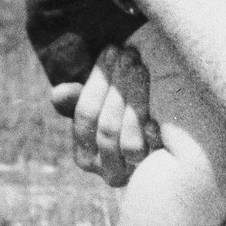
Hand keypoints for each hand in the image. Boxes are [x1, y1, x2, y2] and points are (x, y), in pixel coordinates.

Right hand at [48, 44, 157, 186]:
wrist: (168, 156)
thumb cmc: (125, 119)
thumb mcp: (102, 108)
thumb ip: (79, 101)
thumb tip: (57, 93)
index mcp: (85, 156)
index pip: (85, 116)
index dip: (97, 82)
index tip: (111, 51)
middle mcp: (107, 171)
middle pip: (107, 127)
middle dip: (118, 86)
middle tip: (130, 54)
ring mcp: (133, 174)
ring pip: (128, 139)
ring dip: (136, 98)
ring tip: (141, 68)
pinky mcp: (157, 172)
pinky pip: (154, 150)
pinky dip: (153, 130)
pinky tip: (156, 110)